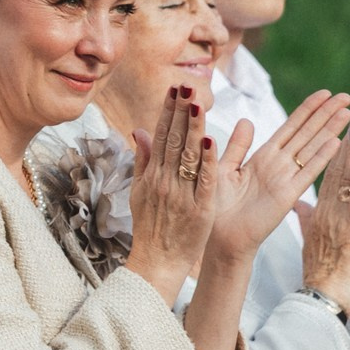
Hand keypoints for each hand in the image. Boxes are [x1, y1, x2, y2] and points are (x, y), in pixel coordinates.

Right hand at [122, 85, 220, 301]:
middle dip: (179, 112)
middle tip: (185, 86)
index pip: (161, 136)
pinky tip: (210, 142)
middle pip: (173, 141)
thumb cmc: (150, 228)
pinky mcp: (199, 210)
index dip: (168, 111)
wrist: (156, 263)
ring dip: (192, 129)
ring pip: (187, 156)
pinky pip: (203, 182)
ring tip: (197, 104)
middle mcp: (164, 181)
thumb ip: (143, 160)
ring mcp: (181, 195)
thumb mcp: (139, 192)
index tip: (174, 89)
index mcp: (152, 175)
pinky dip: (206, 162)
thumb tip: (139, 130)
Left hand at [205, 88, 349, 261]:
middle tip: (346, 96)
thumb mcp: (224, 168)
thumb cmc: (218, 206)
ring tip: (348, 113)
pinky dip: (321, 158)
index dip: (308, 109)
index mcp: (264, 157)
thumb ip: (237, 146)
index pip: (291, 127)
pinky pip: (307, 173)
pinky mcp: (287, 194)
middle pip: (307, 133)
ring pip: (312, 148)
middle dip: (326, 114)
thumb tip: (247, 120)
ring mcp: (286, 179)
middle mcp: (279, 165)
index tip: (325, 93)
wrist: (219, 236)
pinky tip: (336, 142)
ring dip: (330, 130)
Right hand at [296, 121, 349, 316]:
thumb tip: (298, 207)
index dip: (331, 148)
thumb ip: (306, 220)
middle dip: (338, 138)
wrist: (323, 296)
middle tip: (343, 109)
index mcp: (319, 212)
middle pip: (331, 167)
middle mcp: (324, 209)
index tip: (336, 125)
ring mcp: (336, 216)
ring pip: (343, 176)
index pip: (325, 173)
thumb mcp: (311, 241)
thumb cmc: (320, 273)